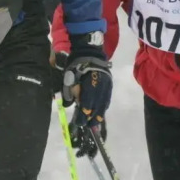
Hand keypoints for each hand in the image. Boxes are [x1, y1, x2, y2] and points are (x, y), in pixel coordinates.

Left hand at [62, 35, 112, 158]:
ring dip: (99, 114)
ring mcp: (106, 86)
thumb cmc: (76, 65)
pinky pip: (107, 99)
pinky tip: (101, 112)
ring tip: (96, 123)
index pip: (87, 105)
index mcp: (89, 86)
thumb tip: (70, 105)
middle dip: (93, 118)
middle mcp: (100, 88)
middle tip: (89, 128)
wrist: (90, 52)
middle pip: (97, 107)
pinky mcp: (109, 85)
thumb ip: (70, 92)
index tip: (80, 123)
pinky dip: (104, 107)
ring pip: (104, 104)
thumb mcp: (69, 78)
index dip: (83, 115)